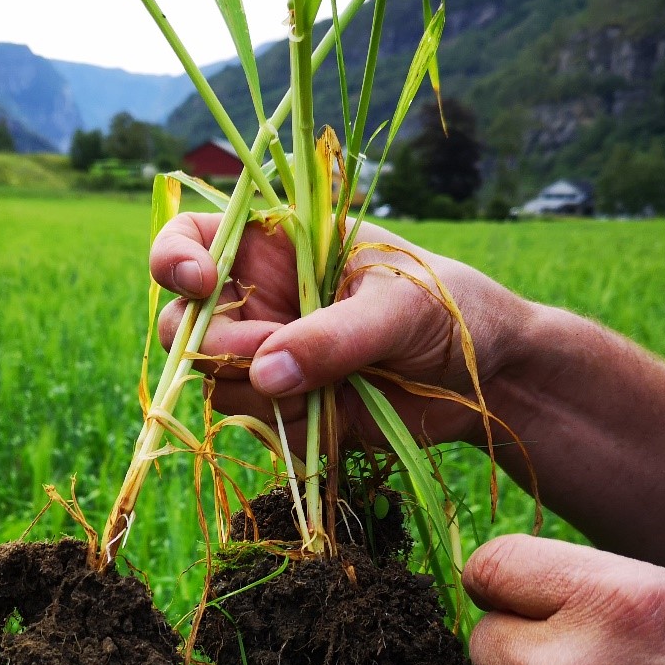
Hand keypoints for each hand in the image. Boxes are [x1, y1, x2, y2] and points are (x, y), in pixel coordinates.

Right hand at [148, 213, 532, 447]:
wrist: (489, 379)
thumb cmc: (450, 308)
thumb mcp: (399, 308)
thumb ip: (334, 336)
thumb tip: (264, 372)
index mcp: (279, 247)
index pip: (193, 240)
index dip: (175, 258)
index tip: (199, 281)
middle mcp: (262, 301)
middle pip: (185, 321)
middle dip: (212, 344)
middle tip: (262, 359)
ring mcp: (271, 358)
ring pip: (215, 381)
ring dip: (255, 392)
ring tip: (324, 389)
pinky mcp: (288, 409)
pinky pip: (257, 424)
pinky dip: (286, 425)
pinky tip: (335, 414)